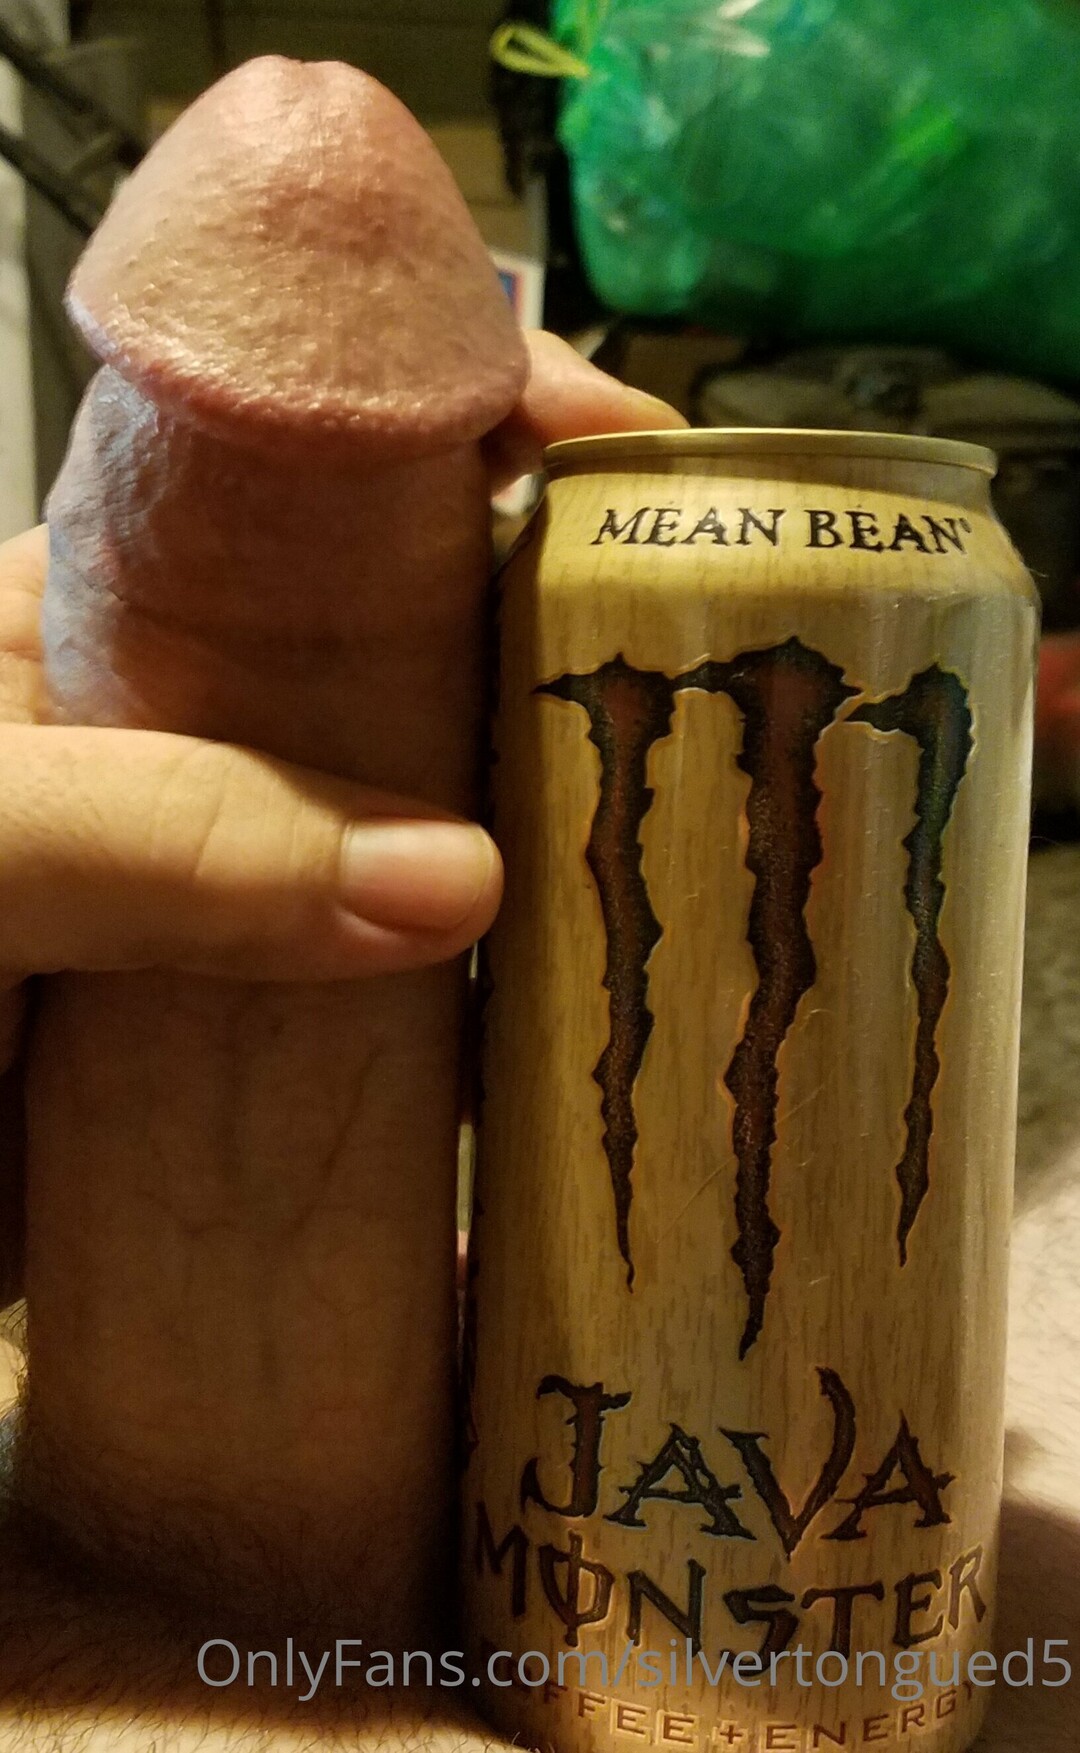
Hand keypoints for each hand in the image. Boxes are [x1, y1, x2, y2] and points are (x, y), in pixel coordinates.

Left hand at [0, 336, 684, 1748]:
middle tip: (734, 681)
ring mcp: (253, 892)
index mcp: (121, 619)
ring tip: (726, 866)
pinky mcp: (274, 1039)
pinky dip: (513, 1023)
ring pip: (448, 839)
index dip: (483, 426)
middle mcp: (210, 739)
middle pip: (427, 656)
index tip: (640, 457)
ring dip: (569, 849)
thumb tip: (455, 878)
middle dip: (576, 648)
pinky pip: (423, 1010)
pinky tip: (610, 1038)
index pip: (326, 469)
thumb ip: (153, 838)